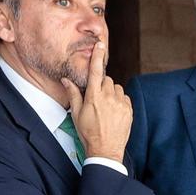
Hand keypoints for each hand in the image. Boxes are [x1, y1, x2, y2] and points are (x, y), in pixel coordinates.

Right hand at [61, 40, 130, 159]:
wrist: (105, 150)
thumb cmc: (88, 133)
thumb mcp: (77, 114)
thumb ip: (73, 94)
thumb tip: (66, 80)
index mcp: (94, 96)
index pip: (95, 71)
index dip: (97, 56)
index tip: (100, 44)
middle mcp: (108, 98)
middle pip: (107, 80)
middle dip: (102, 85)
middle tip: (96, 98)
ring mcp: (120, 104)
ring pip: (117, 88)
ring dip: (112, 93)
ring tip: (105, 107)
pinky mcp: (129, 110)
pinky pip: (125, 98)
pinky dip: (119, 101)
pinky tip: (113, 112)